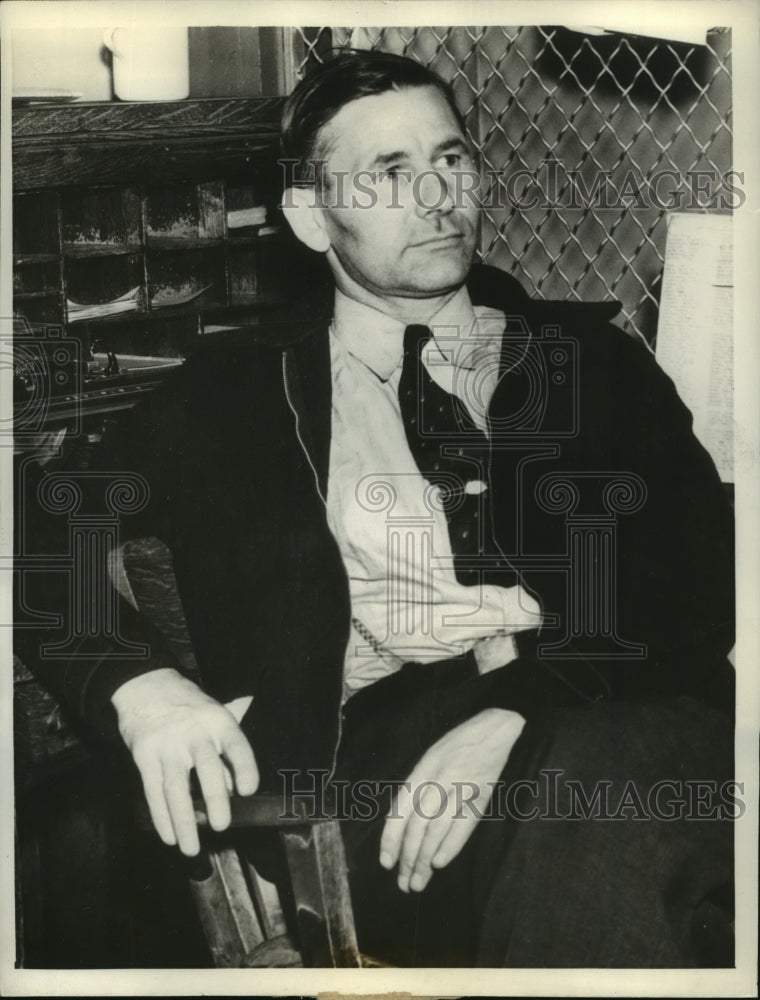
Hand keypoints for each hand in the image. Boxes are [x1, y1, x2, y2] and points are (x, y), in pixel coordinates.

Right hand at [112, 668, 257, 854]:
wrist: (146, 687)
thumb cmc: (191, 707)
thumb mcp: (217, 714)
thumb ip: (229, 747)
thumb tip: (238, 787)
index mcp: (218, 721)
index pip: (237, 745)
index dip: (244, 767)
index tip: (248, 791)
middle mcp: (194, 733)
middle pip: (206, 769)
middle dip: (215, 800)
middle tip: (222, 826)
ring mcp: (167, 745)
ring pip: (176, 789)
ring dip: (184, 822)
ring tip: (192, 848)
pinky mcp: (144, 756)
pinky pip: (153, 791)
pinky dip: (161, 817)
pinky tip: (169, 836)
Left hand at [379, 707, 524, 892]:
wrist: (498, 727)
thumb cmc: (461, 743)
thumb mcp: (433, 756)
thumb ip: (419, 786)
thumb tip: (404, 824)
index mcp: (424, 768)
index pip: (401, 808)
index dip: (391, 837)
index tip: (386, 862)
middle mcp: (439, 778)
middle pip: (418, 824)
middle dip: (408, 857)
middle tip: (403, 883)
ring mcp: (461, 787)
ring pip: (437, 828)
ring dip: (424, 859)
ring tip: (417, 882)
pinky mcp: (482, 795)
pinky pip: (463, 825)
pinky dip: (451, 845)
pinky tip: (439, 863)